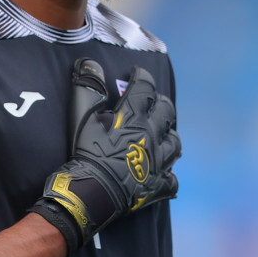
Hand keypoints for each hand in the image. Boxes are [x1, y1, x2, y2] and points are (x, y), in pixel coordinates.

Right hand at [29, 59, 181, 253]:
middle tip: (153, 103)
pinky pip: (171, 179)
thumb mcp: (82, 117)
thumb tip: (89, 63)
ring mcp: (157, 161)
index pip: (145, 88)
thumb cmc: (85, 154)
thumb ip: (87, 88)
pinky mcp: (157, 184)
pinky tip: (164, 172)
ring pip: (175, 144)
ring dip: (170, 136)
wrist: (91, 193)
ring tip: (163, 134)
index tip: (137, 73)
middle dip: (161, 103)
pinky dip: (169, 174)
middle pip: (167, 112)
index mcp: (134, 118)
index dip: (142, 77)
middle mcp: (152, 136)